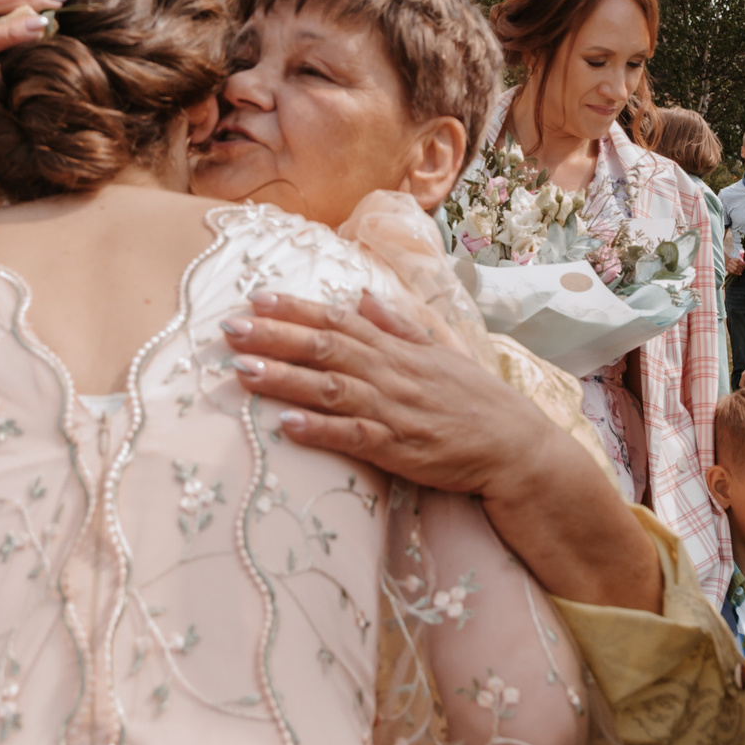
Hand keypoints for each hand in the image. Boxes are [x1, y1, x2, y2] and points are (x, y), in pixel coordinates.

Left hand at [221, 289, 663, 612]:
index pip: (339, 320)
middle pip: (325, 349)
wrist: (515, 446)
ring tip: (243, 369)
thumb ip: (398, 324)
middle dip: (275, 337)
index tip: (256, 297)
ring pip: (330, 389)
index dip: (296, 308)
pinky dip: (319, 431)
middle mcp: (391, 373)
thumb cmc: (475, 400)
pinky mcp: (398, 449)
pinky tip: (286, 427)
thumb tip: (363, 295)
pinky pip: (352, 437)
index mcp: (397, 348)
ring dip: (284, 379)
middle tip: (230, 328)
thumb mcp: (440, 351)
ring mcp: (393, 411)